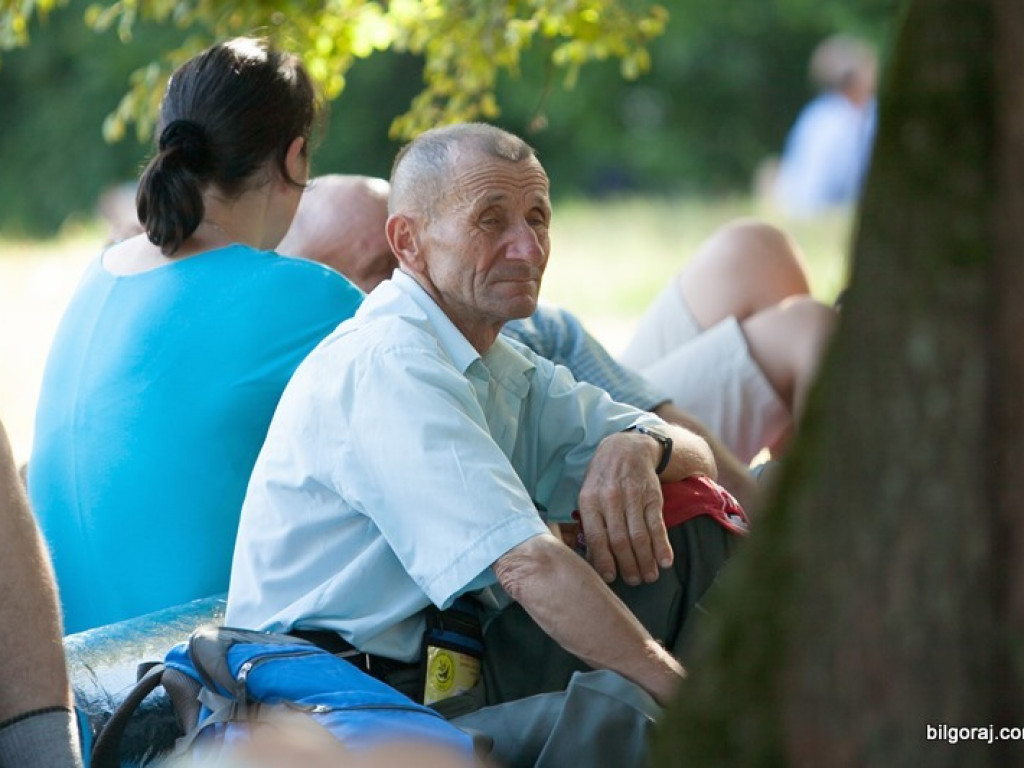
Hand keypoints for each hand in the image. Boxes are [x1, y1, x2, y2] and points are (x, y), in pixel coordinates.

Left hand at [577, 432, 672, 585]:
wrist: (625, 448)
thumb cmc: (602, 479)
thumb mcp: (587, 495)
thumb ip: (590, 524)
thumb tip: (593, 560)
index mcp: (590, 501)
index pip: (597, 537)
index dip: (604, 560)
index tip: (610, 578)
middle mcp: (611, 500)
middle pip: (620, 540)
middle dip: (628, 565)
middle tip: (633, 581)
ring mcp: (633, 498)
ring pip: (640, 536)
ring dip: (646, 560)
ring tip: (649, 577)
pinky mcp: (651, 497)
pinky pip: (657, 525)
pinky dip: (662, 545)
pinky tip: (665, 561)